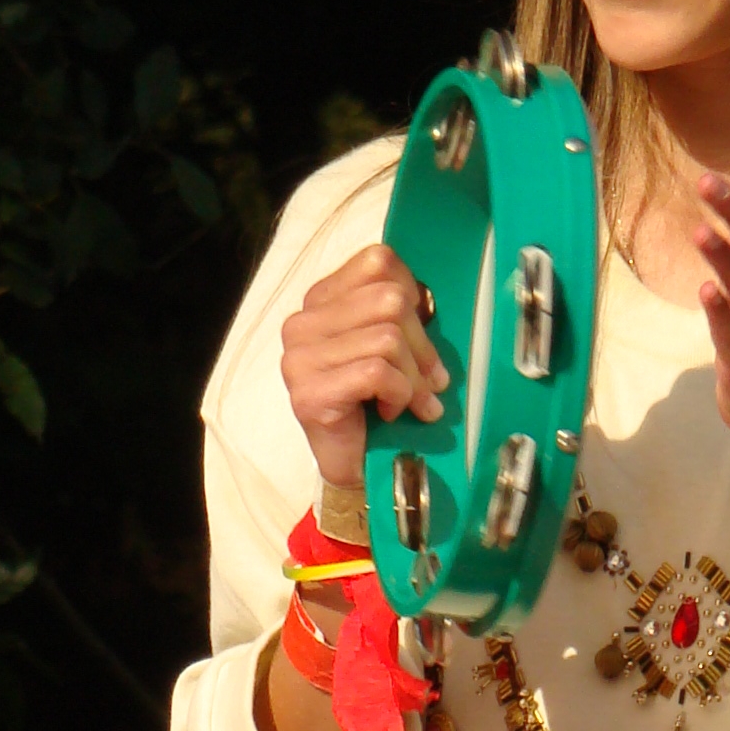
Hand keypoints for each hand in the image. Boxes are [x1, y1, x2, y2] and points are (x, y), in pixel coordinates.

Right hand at [278, 247, 447, 494]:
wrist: (352, 468)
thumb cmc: (375, 405)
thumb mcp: (389, 346)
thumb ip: (398, 314)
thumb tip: (430, 301)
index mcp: (320, 301)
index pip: (378, 262)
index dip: (413, 295)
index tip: (421, 335)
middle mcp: (302, 323)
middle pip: (390, 300)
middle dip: (422, 346)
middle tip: (430, 382)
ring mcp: (300, 358)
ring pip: (387, 338)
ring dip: (413, 378)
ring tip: (412, 403)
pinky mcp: (309, 392)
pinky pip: (376, 372)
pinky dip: (398, 395)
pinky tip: (390, 413)